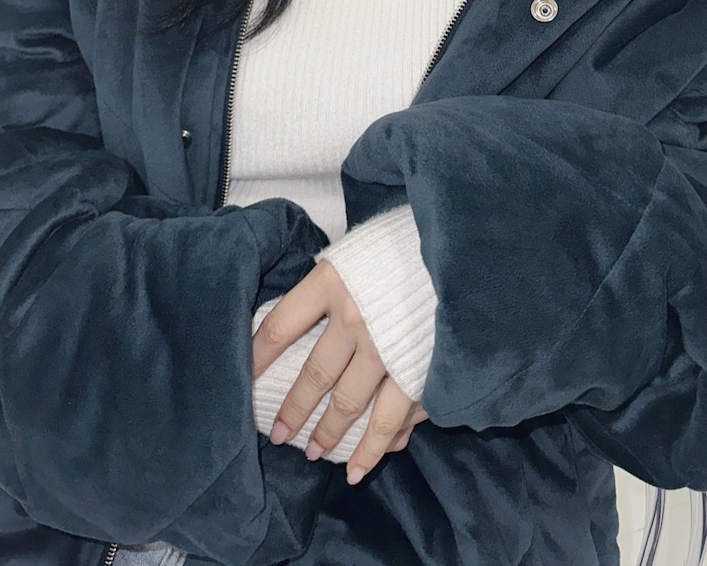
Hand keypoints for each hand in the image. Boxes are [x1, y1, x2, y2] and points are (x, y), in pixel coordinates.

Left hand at [252, 259, 426, 482]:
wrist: (463, 244)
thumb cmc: (406, 241)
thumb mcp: (358, 250)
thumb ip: (333, 280)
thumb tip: (308, 313)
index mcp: (332, 281)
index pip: (280, 326)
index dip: (257, 357)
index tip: (243, 380)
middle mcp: (352, 317)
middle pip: (313, 373)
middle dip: (293, 410)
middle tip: (277, 435)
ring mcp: (385, 347)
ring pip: (348, 403)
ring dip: (328, 433)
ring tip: (314, 453)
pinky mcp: (416, 369)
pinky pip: (390, 419)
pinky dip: (374, 447)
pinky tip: (360, 466)